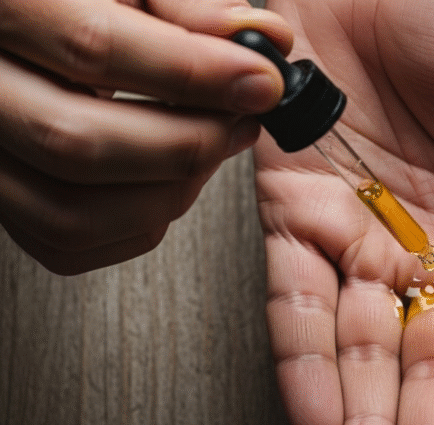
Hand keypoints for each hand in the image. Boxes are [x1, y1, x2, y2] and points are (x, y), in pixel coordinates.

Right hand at [0, 0, 292, 273]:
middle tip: (239, 122)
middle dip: (185, 143)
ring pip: (70, 211)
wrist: (28, 27)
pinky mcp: (1, 198)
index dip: (193, 72)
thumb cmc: (74, 3)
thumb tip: (261, 38)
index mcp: (3, 6)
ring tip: (210, 149)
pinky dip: (139, 226)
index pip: (93, 47)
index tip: (261, 82)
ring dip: (167, 193)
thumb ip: (185, 4)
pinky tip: (168, 181)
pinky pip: (68, 244)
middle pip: (76, 142)